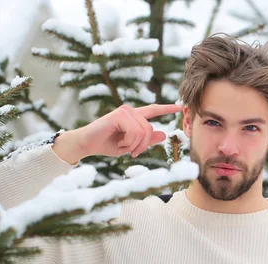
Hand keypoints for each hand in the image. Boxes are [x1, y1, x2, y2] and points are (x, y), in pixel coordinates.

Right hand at [54, 103, 182, 163]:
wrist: (87, 145)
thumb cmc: (106, 144)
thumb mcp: (130, 145)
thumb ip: (146, 140)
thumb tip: (164, 133)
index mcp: (134, 117)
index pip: (153, 110)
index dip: (167, 108)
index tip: (180, 107)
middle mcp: (130, 111)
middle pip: (150, 128)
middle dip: (142, 145)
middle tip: (132, 152)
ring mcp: (124, 111)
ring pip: (143, 131)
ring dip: (134, 145)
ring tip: (122, 147)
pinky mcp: (118, 115)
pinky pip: (134, 132)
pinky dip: (128, 143)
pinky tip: (119, 143)